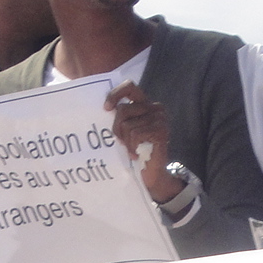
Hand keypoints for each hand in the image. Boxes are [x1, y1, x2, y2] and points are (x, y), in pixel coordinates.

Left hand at [106, 82, 177, 202]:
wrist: (153, 174)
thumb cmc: (136, 151)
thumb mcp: (127, 131)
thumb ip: (121, 117)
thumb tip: (102, 109)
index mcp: (145, 104)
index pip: (129, 87)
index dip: (115, 94)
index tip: (106, 108)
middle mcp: (155, 108)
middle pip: (123, 110)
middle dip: (116, 129)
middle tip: (121, 142)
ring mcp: (160, 119)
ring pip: (127, 125)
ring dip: (125, 142)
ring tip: (132, 150)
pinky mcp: (161, 131)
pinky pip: (135, 134)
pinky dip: (132, 147)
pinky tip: (136, 155)